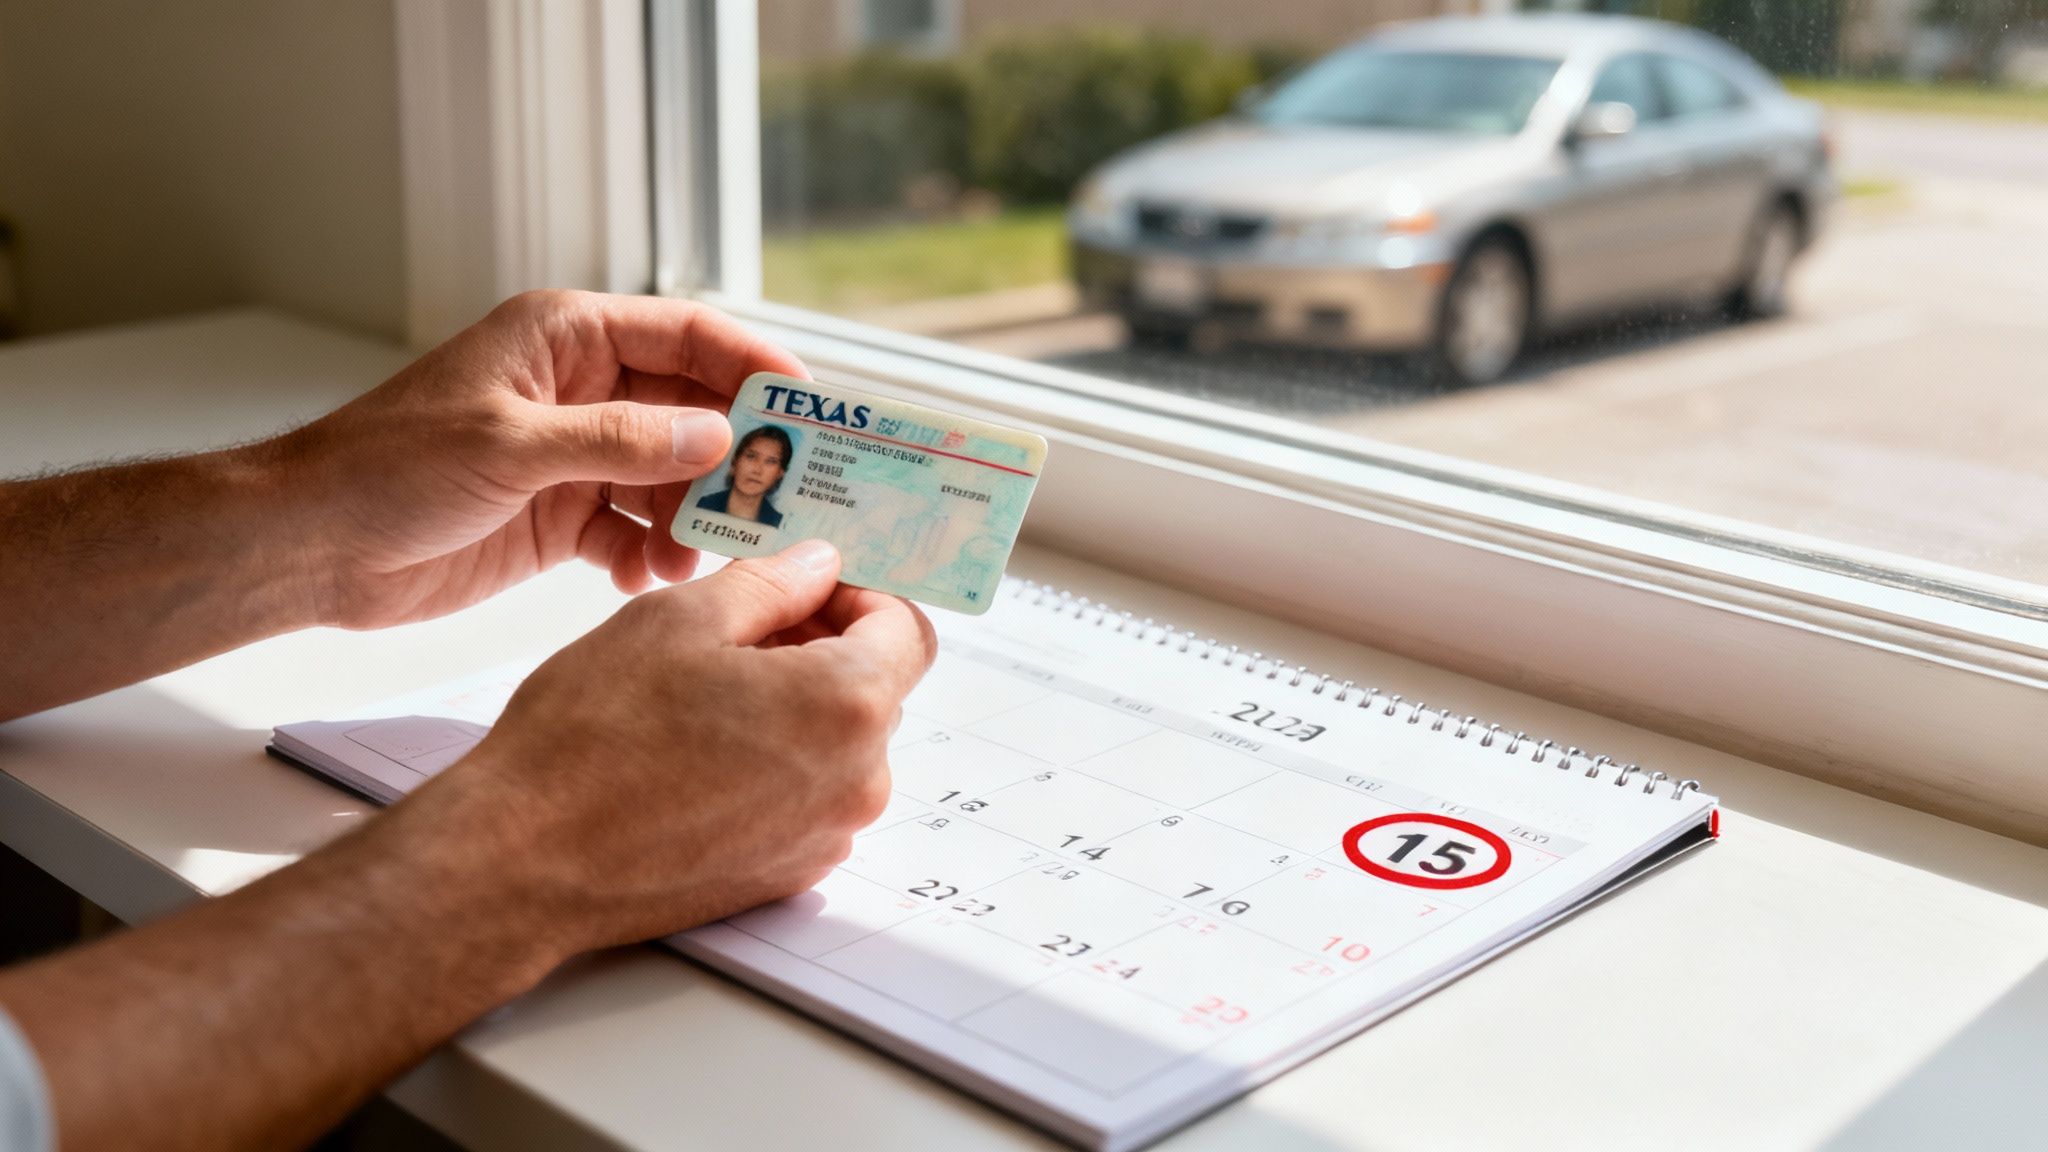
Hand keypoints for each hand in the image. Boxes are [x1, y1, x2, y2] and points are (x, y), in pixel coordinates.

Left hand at [280, 290, 807, 628]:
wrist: (314, 546)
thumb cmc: (386, 468)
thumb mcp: (511, 445)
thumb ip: (619, 440)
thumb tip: (717, 436)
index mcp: (566, 339)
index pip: (686, 334)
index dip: (752, 362)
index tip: (808, 405)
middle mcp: (581, 391)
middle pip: (693, 409)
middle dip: (738, 453)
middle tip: (784, 496)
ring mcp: (576, 456)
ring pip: (673, 476)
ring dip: (697, 515)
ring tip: (706, 553)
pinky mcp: (563, 516)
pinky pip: (637, 530)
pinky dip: (653, 555)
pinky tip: (649, 578)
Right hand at [387, 539, 936, 956]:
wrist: (525, 861)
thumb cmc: (591, 738)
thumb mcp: (678, 620)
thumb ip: (769, 583)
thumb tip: (818, 566)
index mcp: (846, 705)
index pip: (906, 629)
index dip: (860, 594)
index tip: (810, 585)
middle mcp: (856, 780)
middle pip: (876, 688)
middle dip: (823, 646)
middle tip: (742, 627)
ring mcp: (825, 837)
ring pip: (839, 745)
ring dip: (796, 706)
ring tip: (707, 691)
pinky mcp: (788, 875)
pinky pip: (808, 798)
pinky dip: (776, 764)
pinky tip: (701, 752)